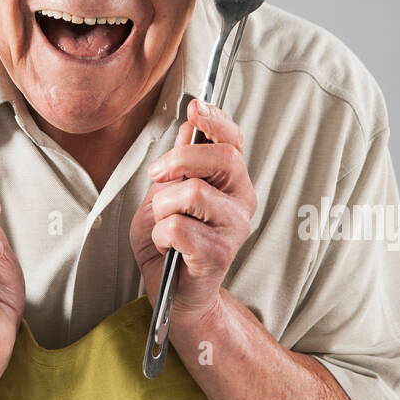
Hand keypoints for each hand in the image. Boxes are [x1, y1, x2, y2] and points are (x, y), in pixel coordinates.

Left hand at [130, 98, 257, 329]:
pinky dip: (160, 234)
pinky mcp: (220, 255)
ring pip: (192, 193)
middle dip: (179, 159)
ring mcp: (235, 229)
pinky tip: (166, 246)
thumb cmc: (169, 240)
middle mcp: (242, 202)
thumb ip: (180, 161)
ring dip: (162, 206)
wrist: (173, 292)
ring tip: (161, 223)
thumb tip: (189, 125)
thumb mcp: (166, 192)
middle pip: (221, 158)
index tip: (195, 107)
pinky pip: (177, 228)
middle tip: (157, 175)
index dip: (216, 120)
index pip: (233, 141)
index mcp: (232, 182)